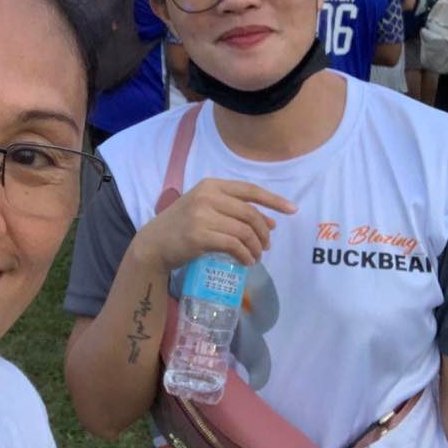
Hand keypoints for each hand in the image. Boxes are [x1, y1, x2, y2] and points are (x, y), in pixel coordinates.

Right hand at [132, 179, 296, 273]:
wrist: (154, 243)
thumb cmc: (182, 225)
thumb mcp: (207, 209)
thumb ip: (235, 211)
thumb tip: (271, 222)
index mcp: (211, 185)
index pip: (249, 190)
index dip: (273, 200)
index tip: (292, 210)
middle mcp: (207, 196)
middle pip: (250, 213)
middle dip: (264, 232)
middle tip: (266, 247)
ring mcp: (202, 215)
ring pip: (245, 231)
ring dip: (255, 247)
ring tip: (255, 257)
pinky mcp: (200, 235)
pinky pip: (234, 245)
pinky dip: (245, 255)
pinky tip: (246, 262)